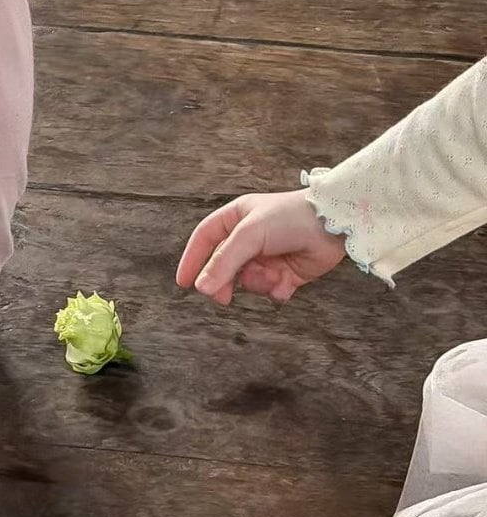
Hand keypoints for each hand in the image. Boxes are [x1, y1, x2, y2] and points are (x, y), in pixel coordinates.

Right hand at [176, 189, 347, 306]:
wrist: (332, 225)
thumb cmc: (289, 217)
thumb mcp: (250, 234)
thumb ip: (224, 262)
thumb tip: (201, 287)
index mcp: (236, 218)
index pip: (205, 239)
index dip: (192, 259)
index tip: (183, 282)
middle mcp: (249, 238)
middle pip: (224, 266)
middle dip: (225, 282)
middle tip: (223, 298)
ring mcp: (267, 257)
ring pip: (247, 282)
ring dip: (258, 282)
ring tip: (273, 273)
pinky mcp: (285, 274)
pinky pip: (270, 291)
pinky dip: (276, 289)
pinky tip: (288, 280)